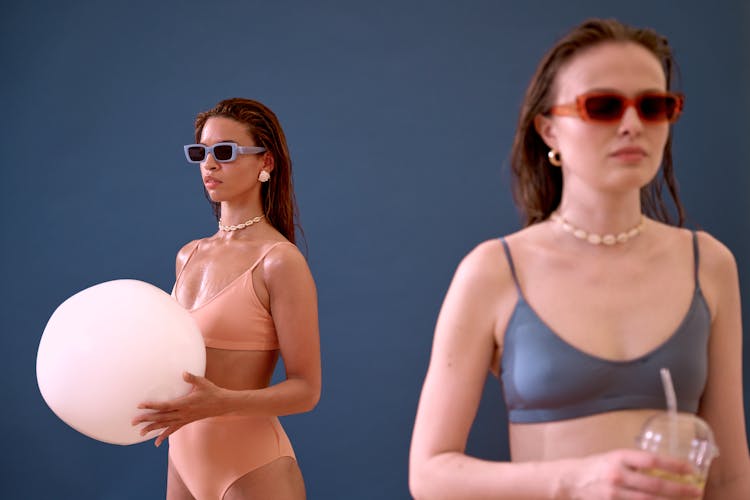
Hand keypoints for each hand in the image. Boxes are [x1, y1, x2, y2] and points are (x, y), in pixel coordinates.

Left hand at [131, 372, 226, 446]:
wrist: (222, 404)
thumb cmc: (212, 392)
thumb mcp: (203, 383)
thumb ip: (192, 378)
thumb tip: (183, 373)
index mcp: (185, 403)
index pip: (165, 406)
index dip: (152, 406)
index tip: (140, 405)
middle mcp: (183, 413)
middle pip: (161, 417)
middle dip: (147, 419)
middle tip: (133, 421)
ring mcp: (184, 419)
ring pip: (166, 425)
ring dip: (153, 428)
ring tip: (140, 432)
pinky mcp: (186, 421)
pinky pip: (173, 430)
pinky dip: (164, 435)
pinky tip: (156, 442)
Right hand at [560, 449, 703, 498]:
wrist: (569, 480)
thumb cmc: (594, 466)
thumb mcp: (613, 457)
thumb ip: (635, 463)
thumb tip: (663, 469)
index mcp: (618, 457)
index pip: (651, 460)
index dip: (672, 465)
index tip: (690, 469)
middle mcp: (617, 475)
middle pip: (654, 485)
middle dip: (678, 490)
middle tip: (696, 490)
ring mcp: (614, 494)